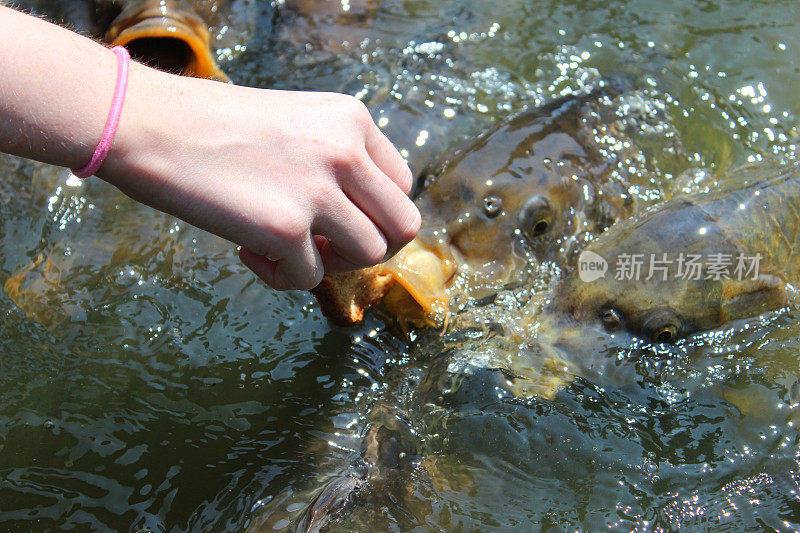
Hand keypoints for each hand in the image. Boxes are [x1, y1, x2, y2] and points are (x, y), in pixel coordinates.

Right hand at [99, 66, 419, 289]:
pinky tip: (247, 251)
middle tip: (324, 245)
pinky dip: (282, 276)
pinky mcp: (285, 228)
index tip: (336, 217)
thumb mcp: (297, 124)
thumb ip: (337, 160)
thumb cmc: (212, 127)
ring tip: (285, 247)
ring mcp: (319, 190)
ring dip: (331, 263)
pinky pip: (310, 278)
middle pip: (402, 225)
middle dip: (367, 246)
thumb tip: (359, 218)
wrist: (146, 124)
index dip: (373, 212)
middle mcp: (346, 151)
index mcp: (352, 119)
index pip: (401, 185)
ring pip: (369, 256)